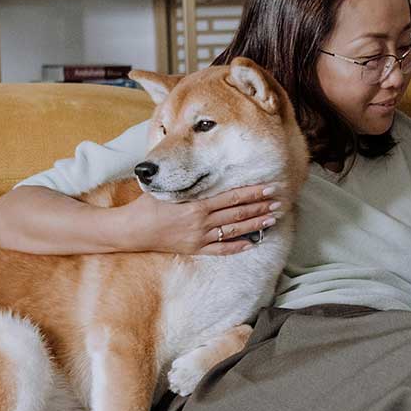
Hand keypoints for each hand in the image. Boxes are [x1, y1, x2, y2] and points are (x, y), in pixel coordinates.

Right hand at [122, 183, 282, 254]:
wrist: (132, 231)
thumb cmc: (146, 206)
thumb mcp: (165, 189)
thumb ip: (183, 180)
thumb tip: (194, 160)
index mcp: (196, 206)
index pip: (231, 198)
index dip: (252, 193)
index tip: (268, 188)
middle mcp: (201, 223)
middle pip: (238, 214)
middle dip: (260, 207)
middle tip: (279, 202)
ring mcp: (200, 238)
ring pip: (234, 231)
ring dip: (256, 225)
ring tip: (273, 218)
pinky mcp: (196, 249)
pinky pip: (222, 250)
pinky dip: (238, 246)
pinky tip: (253, 243)